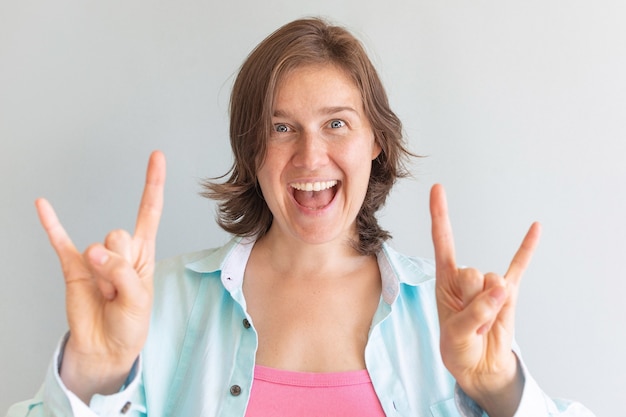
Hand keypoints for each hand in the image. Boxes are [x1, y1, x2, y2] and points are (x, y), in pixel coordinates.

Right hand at [36, 151, 165, 402]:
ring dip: (104, 276)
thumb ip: (122, 274)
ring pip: (99, 248)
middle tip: (120, 291)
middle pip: (120, 235)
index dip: (153, 184)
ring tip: (106, 295)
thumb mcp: (139, 301)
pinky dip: (51, 224)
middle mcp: (120, 249)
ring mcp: (95, 256)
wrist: (105, 346)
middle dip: (122, 266)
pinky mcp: (73, 267)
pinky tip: (42, 204)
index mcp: (143, 252)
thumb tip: (94, 253)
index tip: (157, 156)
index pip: (149, 211)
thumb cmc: (130, 323)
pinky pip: (60, 240)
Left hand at [430, 184, 540, 416]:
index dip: (439, 215)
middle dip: (472, 300)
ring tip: (482, 323)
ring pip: (493, 283)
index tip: (437, 188)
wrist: (479, 365)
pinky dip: (527, 248)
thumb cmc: (458, 347)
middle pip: (471, 272)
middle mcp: (466, 276)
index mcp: (446, 280)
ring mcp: (489, 283)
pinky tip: (535, 228)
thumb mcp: (456, 334)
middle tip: (469, 320)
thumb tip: (500, 289)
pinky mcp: (509, 292)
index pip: (442, 241)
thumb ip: (474, 313)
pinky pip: (519, 266)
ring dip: (490, 308)